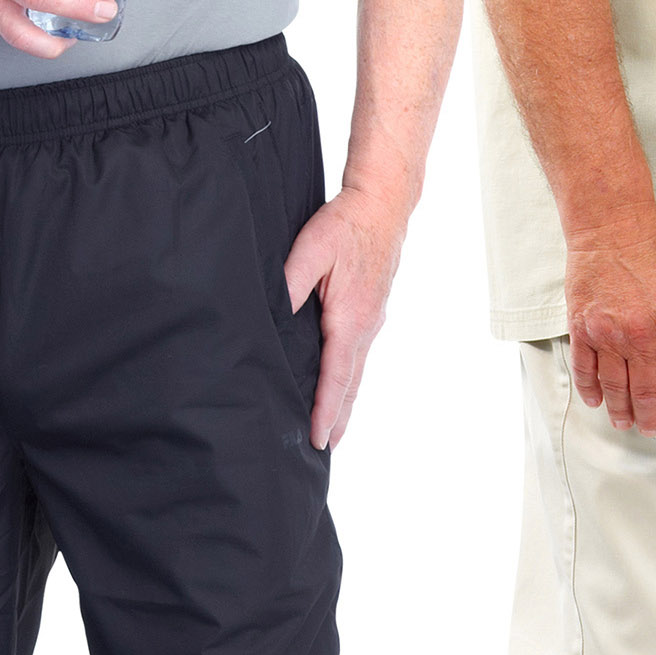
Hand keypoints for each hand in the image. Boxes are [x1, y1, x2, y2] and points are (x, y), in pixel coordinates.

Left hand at [283, 181, 412, 449]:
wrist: (383, 205)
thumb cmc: (346, 225)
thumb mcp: (311, 250)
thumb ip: (290, 284)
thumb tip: (273, 314)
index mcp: (351, 318)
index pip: (335, 376)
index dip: (324, 410)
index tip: (316, 438)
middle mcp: (366, 326)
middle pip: (351, 384)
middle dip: (338, 418)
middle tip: (324, 449)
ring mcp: (372, 321)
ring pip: (356, 372)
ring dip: (345, 402)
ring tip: (335, 429)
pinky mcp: (371, 312)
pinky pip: (358, 355)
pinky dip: (350, 379)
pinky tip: (342, 384)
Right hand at [560, 207, 655, 433]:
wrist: (612, 226)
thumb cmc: (654, 251)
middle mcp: (641, 337)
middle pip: (645, 390)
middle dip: (649, 415)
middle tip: (651, 429)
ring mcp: (608, 335)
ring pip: (614, 386)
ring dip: (620, 410)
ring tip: (624, 423)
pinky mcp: (582, 327)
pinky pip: (585, 368)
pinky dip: (591, 388)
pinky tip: (597, 401)